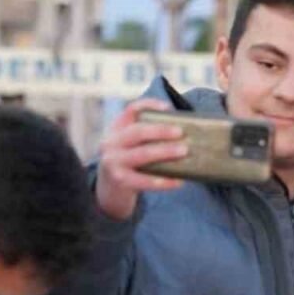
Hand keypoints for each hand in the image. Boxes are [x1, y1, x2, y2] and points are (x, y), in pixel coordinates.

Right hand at [94, 99, 187, 220]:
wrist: (109, 189)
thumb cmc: (129, 162)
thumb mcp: (130, 145)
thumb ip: (147, 136)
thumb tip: (184, 133)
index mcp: (116, 129)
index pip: (131, 110)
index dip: (149, 105)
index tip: (167, 107)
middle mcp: (111, 143)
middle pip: (137, 132)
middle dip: (160, 131)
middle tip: (181, 132)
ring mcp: (113, 162)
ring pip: (142, 154)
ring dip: (164, 152)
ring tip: (183, 151)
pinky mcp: (120, 181)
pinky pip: (144, 180)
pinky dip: (163, 181)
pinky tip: (178, 181)